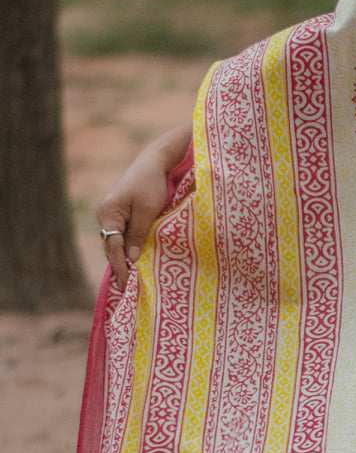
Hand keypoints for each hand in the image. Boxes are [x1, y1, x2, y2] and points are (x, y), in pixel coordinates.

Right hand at [95, 121, 191, 287]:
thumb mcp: (148, 211)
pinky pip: (121, 235)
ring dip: (123, 259)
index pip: (113, 247)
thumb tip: (131, 259)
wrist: (154, 162)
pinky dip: (126, 248)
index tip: (127, 285)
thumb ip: (138, 235)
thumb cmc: (152, 184)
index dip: (121, 267)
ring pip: (115, 242)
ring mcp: (110, 214)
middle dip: (120, 266)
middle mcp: (104, 214)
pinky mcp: (119, 213)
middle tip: (129, 289)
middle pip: (111, 247)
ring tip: (131, 281)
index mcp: (108, 213)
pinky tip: (133, 261)